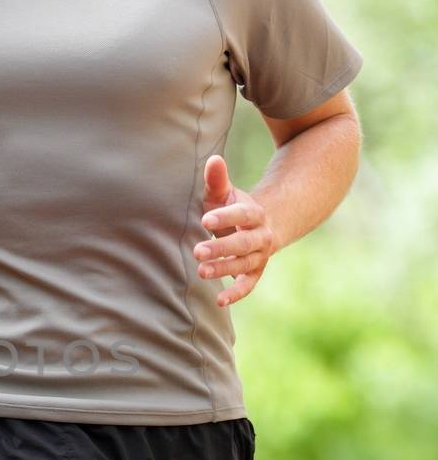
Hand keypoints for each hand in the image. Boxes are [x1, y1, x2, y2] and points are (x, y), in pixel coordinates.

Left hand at [193, 154, 276, 307]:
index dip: (225, 217)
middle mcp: (260, 235)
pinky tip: (219, 301)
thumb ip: (217, 179)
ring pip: (244, 264)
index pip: (242, 214)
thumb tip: (214, 159)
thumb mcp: (225, 193)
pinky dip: (236, 293)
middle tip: (198, 251)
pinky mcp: (255, 271)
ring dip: (225, 269)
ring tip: (202, 272)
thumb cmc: (232, 207)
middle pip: (243, 243)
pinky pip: (248, 284)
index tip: (206, 220)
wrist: (261, 226)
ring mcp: (259, 255)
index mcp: (254, 213)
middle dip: (222, 248)